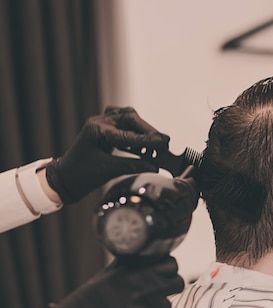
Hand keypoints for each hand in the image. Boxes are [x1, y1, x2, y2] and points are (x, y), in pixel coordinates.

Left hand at [45, 106, 169, 203]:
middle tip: (162, 142)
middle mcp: (99, 122)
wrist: (65, 179)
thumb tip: (154, 166)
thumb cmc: (81, 174)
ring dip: (142, 128)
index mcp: (97, 130)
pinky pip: (122, 123)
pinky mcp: (104, 129)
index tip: (163, 143)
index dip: (148, 140)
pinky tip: (141, 139)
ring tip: (154, 141)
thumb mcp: (109, 170)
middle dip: (148, 130)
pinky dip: (134, 129)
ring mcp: (100, 124)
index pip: (129, 133)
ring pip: (127, 117)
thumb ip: (134, 165)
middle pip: (130, 118)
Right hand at [51, 256, 183, 307]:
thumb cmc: (88, 300)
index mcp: (135, 274)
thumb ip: (131, 266)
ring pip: (165, 307)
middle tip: (156, 291)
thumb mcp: (108, 274)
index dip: (169, 269)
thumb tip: (150, 256)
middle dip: (169, 287)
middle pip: (177, 285)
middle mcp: (142, 291)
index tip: (164, 273)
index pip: (171, 266)